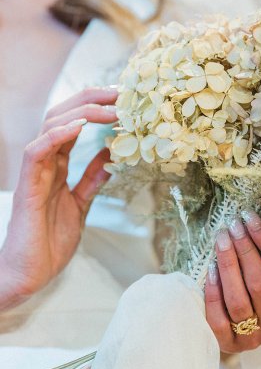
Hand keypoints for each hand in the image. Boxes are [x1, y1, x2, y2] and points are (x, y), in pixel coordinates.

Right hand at [0, 87, 117, 309]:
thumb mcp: (81, 204)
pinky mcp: (27, 186)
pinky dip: (57, 134)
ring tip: (111, 108)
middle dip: (92, 99)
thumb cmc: (49, 242)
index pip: (75, 123)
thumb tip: (109, 155)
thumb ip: (92, 179)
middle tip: (122, 92)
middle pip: (63, 115)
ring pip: (50, 125)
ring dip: (82, 112)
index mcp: (56, 164)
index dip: (98, 107)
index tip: (125, 99)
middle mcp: (45, 162)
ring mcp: (35, 172)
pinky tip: (80, 126)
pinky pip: (37, 150)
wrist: (29, 275)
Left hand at [205, 211, 260, 353]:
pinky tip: (210, 267)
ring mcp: (253, 337)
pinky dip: (214, 291)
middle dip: (245, 248)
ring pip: (238, 300)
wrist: (238, 330)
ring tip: (221, 240)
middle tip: (233, 225)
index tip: (250, 218)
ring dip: (228, 265)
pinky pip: (218, 318)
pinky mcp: (228, 344)